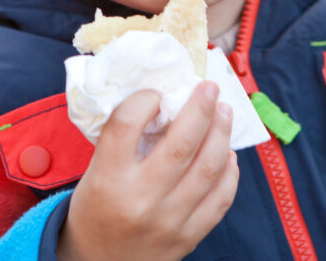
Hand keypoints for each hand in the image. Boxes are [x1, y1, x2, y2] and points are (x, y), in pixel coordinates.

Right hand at [59, 81, 238, 260]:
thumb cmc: (98, 208)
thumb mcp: (96, 171)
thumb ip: (124, 139)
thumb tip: (166, 100)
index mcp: (108, 179)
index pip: (127, 125)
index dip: (145, 99)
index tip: (156, 93)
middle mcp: (140, 200)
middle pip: (181, 144)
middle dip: (201, 108)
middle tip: (209, 88)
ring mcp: (169, 222)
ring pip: (208, 168)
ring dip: (221, 134)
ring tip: (224, 112)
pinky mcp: (188, 237)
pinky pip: (220, 199)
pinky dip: (229, 172)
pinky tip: (227, 153)